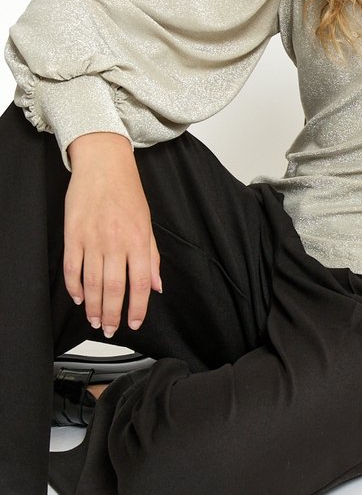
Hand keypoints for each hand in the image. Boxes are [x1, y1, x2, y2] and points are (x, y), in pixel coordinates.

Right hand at [64, 133, 161, 336]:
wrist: (104, 165)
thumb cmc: (128, 192)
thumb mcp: (147, 223)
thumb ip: (152, 257)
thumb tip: (157, 286)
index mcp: (138, 240)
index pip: (140, 283)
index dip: (138, 308)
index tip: (134, 323)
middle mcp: (116, 242)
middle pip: (113, 289)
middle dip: (112, 314)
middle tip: (109, 329)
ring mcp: (92, 239)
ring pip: (91, 283)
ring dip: (93, 307)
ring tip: (95, 320)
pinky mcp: (73, 235)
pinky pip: (71, 268)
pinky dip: (74, 286)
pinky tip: (78, 298)